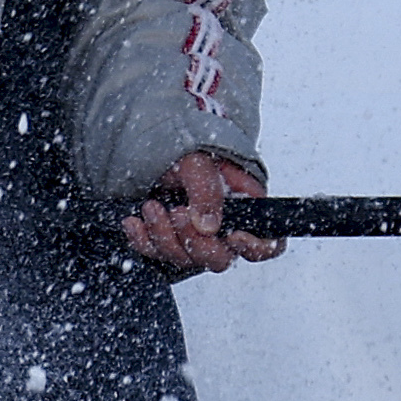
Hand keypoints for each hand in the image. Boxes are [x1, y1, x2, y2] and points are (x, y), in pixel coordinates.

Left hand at [122, 149, 281, 275]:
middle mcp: (224, 228)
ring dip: (163, 236)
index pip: (267, 244)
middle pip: (219, 258)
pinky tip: (134, 223)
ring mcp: (196, 237)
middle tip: (177, 212)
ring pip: (185, 259)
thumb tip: (208, 227)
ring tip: (151, 206)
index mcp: (245, 207)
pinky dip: (143, 240)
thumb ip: (206, 191)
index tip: (233, 236)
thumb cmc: (187, 145)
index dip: (255, 248)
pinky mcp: (170, 240)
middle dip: (194, 240)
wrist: (156, 140)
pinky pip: (158, 254)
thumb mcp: (199, 160)